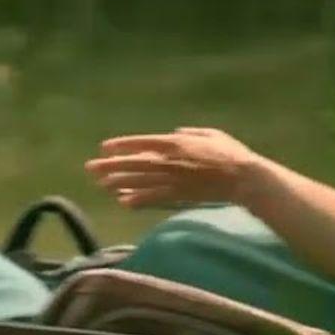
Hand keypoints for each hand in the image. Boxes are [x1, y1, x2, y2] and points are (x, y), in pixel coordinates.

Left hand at [85, 127, 267, 209]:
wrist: (244, 178)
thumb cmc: (230, 152)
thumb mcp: (210, 134)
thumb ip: (190, 133)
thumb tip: (175, 133)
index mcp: (176, 143)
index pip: (142, 143)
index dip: (122, 145)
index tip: (104, 147)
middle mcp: (170, 161)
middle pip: (134, 163)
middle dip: (111, 165)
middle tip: (90, 168)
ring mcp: (174, 180)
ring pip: (140, 181)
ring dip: (119, 183)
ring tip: (101, 185)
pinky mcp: (180, 196)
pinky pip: (154, 198)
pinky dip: (138, 199)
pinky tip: (124, 201)